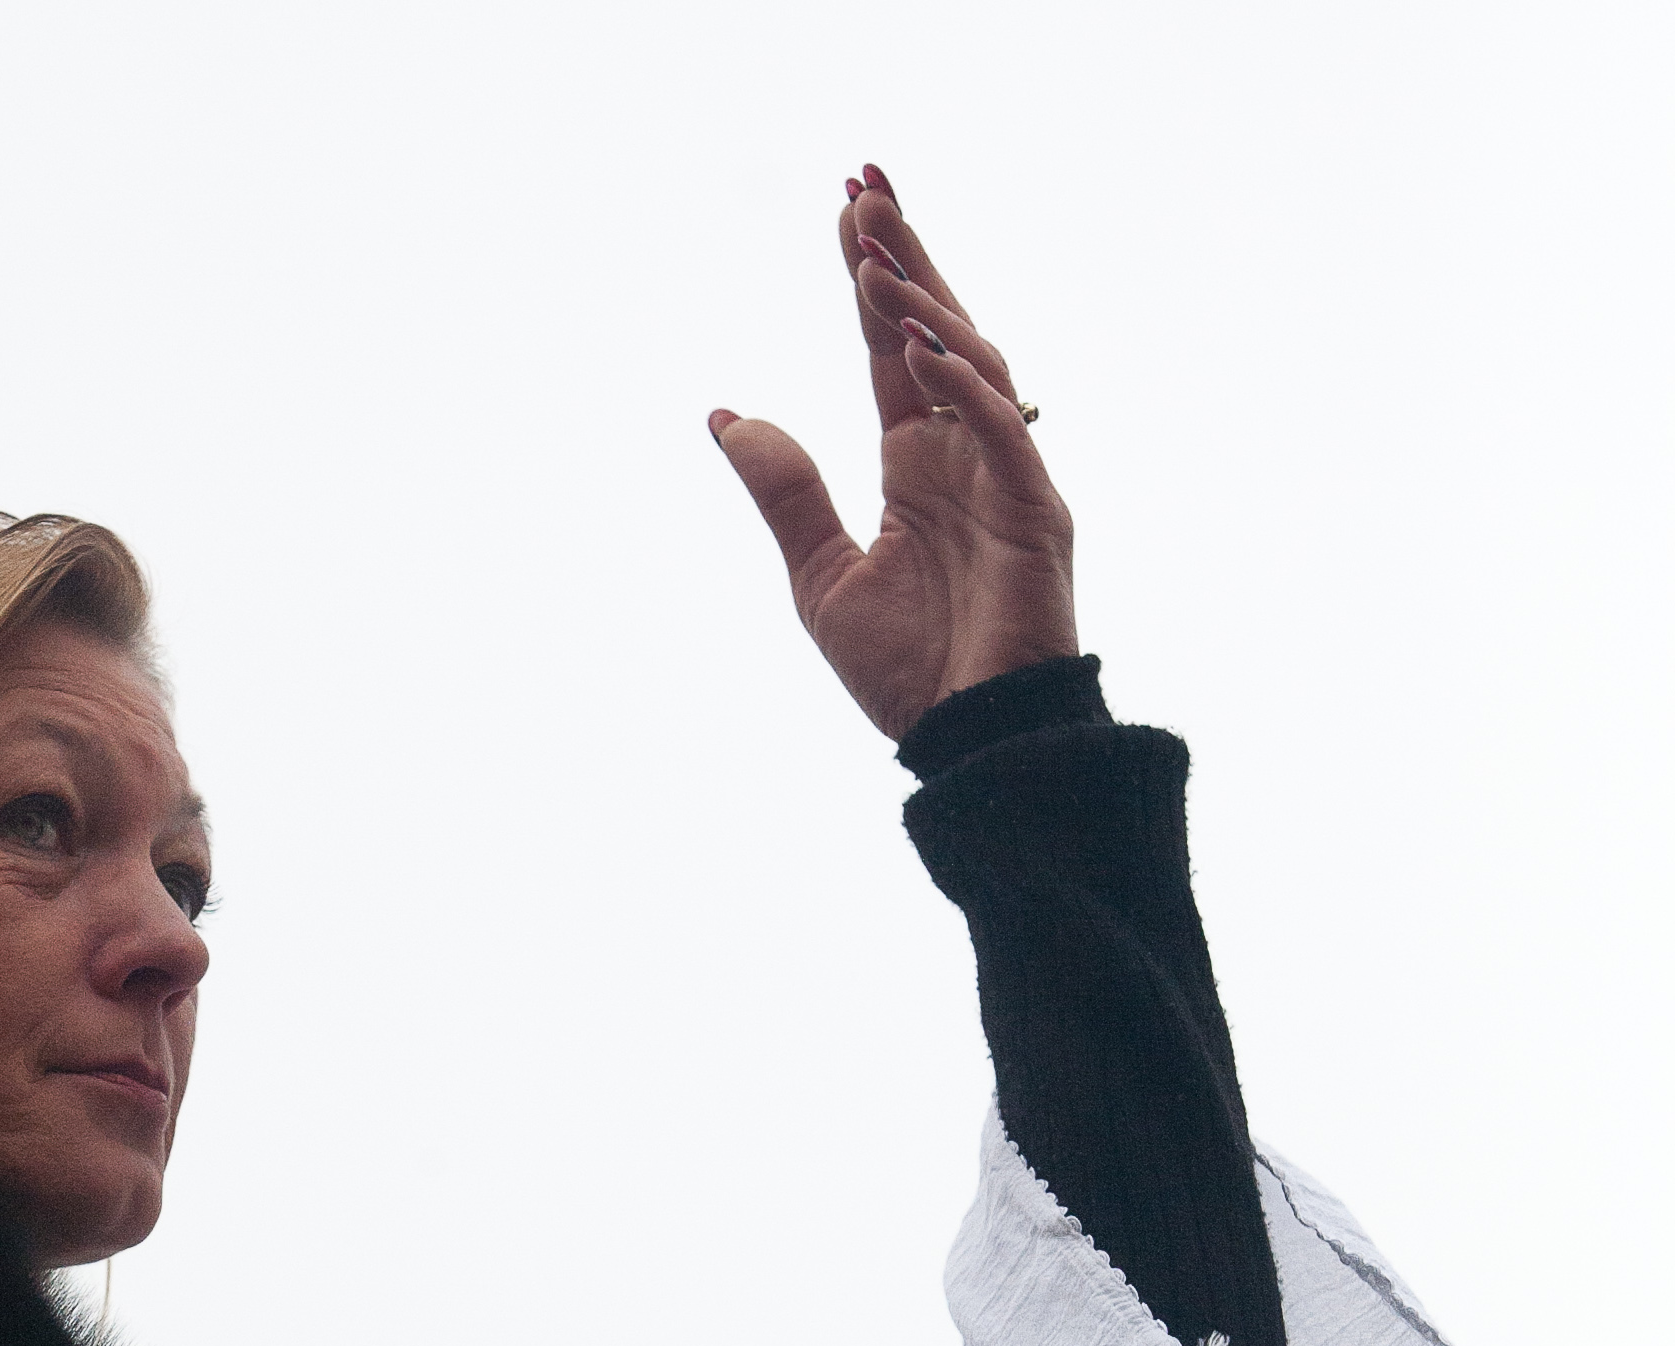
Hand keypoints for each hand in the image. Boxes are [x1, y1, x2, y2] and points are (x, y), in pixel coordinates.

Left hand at [712, 163, 1076, 741]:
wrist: (965, 745)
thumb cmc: (905, 672)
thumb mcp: (819, 574)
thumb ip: (784, 490)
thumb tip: (724, 416)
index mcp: (917, 466)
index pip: (891, 349)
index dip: (872, 275)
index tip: (846, 206)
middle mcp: (967, 457)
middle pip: (937, 331)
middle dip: (904, 256)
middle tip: (865, 187)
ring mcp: (1007, 480)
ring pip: (974, 364)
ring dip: (924, 307)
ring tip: (871, 259)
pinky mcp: (1035, 516)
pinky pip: (1002, 434)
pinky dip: (963, 385)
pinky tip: (917, 344)